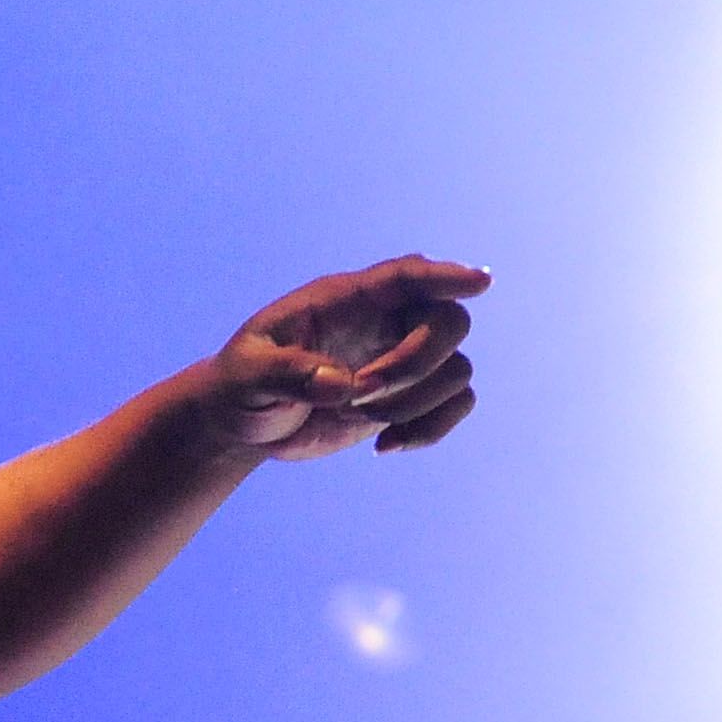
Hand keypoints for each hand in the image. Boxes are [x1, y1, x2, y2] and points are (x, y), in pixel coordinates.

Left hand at [197, 254, 490, 462]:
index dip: (445, 275)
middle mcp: (382, 322)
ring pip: (457, 369)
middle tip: (360, 394)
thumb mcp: (245, 376)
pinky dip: (431, 430)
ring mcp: (401, 358)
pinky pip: (456, 404)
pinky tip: (385, 445)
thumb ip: (286, 373)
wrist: (245, 422)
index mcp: (343, 300)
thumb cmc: (240, 386)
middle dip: (414, 364)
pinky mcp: (409, 397)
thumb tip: (340, 385)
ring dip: (416, 403)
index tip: (481, 282)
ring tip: (357, 416)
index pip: (404, 277)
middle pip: (448, 321)